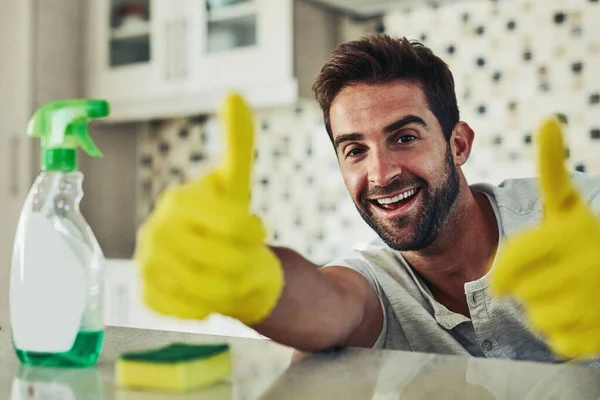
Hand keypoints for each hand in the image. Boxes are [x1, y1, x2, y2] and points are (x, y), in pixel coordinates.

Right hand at [134, 93, 282, 324]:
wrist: (214, 261)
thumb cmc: (228, 222)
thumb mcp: (235, 184)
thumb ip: (237, 142)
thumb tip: (233, 94)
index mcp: (178, 202)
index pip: (217, 217)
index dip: (243, 226)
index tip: (259, 230)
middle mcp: (155, 231)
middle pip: (212, 257)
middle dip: (240, 259)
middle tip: (247, 256)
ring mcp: (148, 264)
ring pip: (200, 287)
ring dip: (229, 285)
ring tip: (234, 275)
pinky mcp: (148, 294)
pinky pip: (181, 309)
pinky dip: (205, 305)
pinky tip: (212, 293)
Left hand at [491, 117, 599, 358]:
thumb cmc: (585, 237)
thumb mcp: (568, 203)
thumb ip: (551, 168)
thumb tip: (548, 121)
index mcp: (572, 232)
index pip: (511, 264)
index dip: (502, 274)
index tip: (499, 279)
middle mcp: (588, 266)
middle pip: (522, 293)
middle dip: (527, 288)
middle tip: (551, 279)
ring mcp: (598, 301)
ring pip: (538, 318)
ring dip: (543, 310)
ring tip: (567, 293)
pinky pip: (558, 341)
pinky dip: (562, 333)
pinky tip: (580, 316)